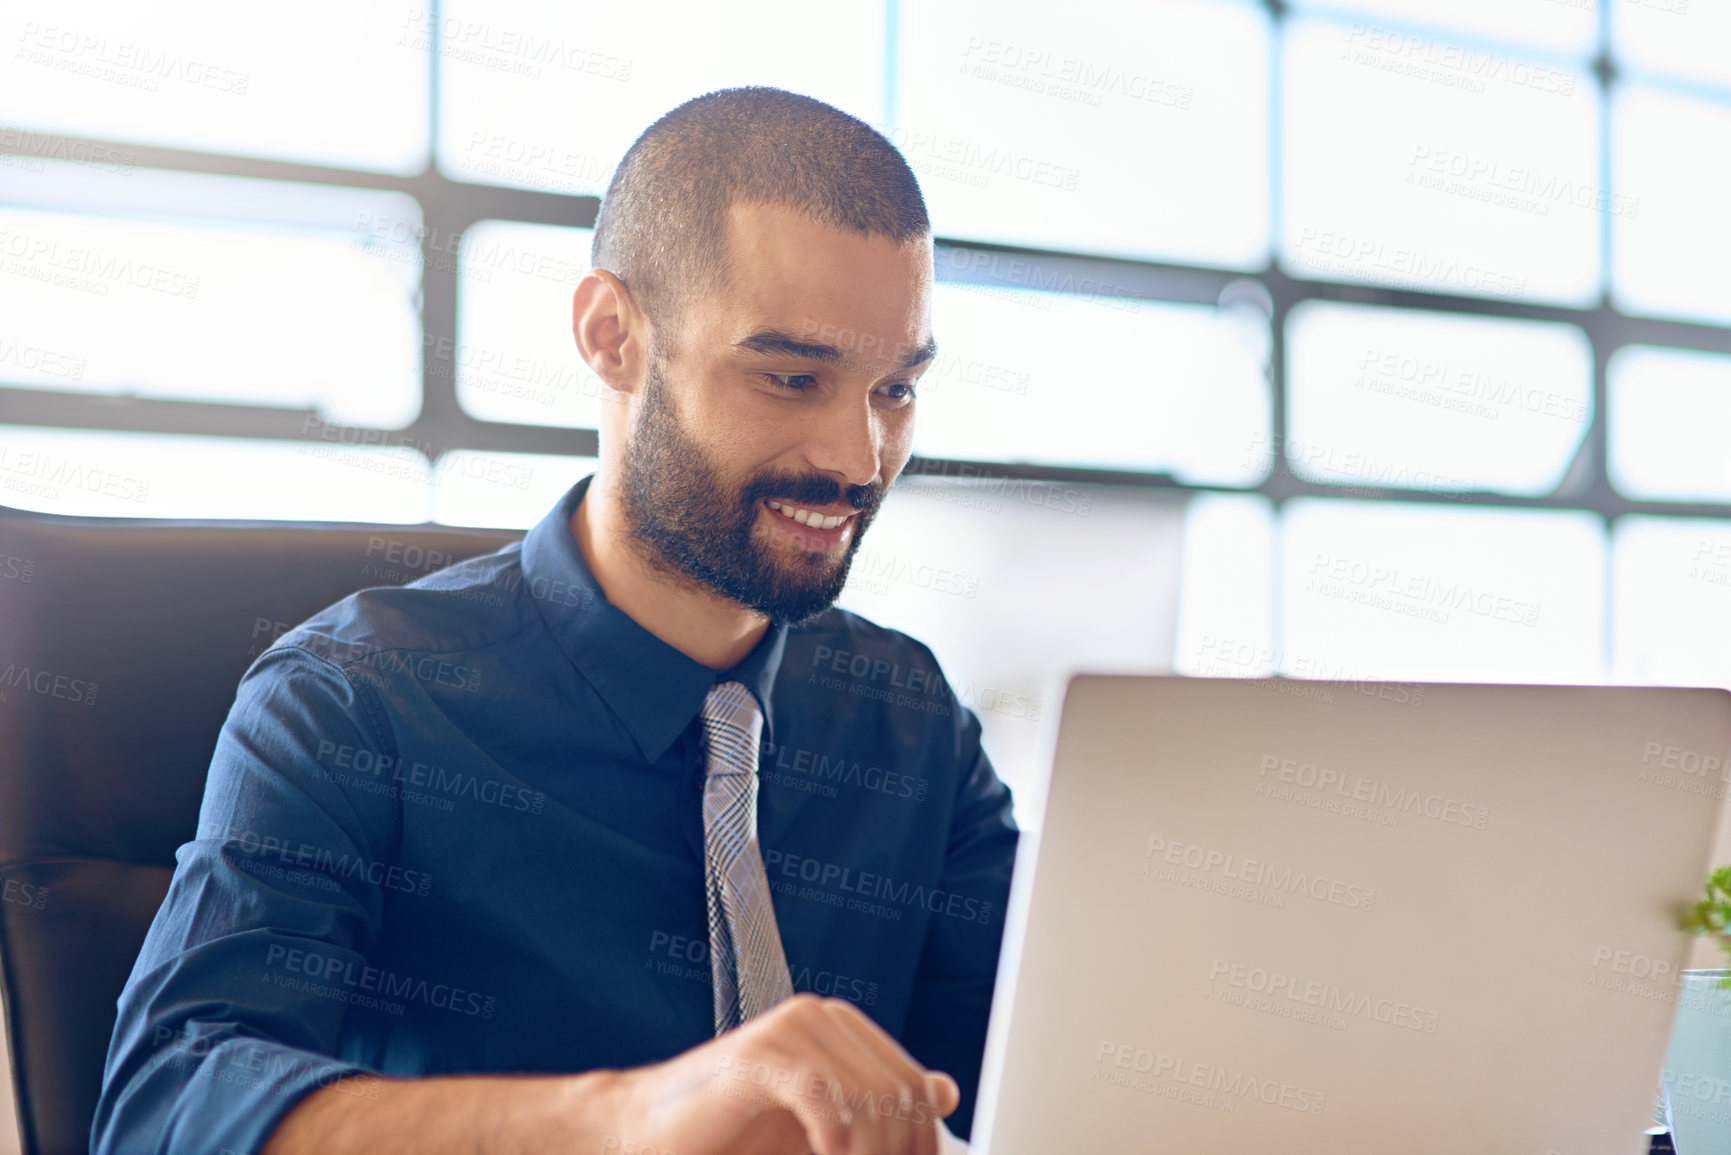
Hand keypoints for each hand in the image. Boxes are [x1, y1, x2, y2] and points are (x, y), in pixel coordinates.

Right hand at [601, 992, 960, 1154]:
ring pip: (867, 1098)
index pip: (915, 1087)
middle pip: (897, 1094)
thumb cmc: (732, 1135)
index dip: (923, 1144)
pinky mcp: (758, 1056)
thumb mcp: (824, 1130)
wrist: (646, 1134)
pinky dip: (834, 1141)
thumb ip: (879, 1111)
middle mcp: (820, 1017)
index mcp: (842, 1029)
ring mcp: (789, 1030)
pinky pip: (824, 1096)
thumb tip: (945, 1092)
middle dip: (894, 1153)